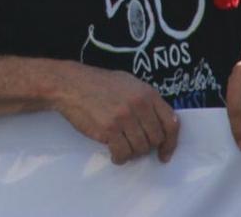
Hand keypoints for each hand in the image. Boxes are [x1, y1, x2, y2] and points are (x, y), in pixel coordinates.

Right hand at [53, 64, 178, 163]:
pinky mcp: (109, 129)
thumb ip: (146, 100)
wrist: (69, 84)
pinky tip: (114, 154)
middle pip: (155, 139)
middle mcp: (139, 105)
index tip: (164, 153)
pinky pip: (122, 152)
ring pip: (140, 148)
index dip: (170, 143)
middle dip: (146, 147)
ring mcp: (124, 117)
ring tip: (122, 148)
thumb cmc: (97, 84)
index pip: (171, 123)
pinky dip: (119, 157)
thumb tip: (159, 123)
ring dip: (132, 153)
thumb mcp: (127, 83)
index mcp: (147, 93)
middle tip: (134, 145)